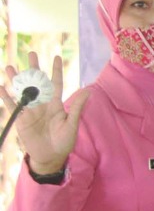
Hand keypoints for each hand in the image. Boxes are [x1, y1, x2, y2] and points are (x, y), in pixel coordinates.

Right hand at [1, 52, 88, 174]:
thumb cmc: (64, 141)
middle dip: (34, 68)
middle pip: (37, 83)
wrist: (51, 157)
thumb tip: (88, 91)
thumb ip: (77, 107)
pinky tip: (1, 87)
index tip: (57, 57)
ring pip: (22, 91)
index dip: (56, 70)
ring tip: (10, 67)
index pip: (56, 83)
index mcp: (56, 104)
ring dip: (16, 80)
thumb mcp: (72, 124)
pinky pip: (12, 106)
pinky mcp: (21, 120)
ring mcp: (30, 111)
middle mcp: (42, 104)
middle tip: (31, 53)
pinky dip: (7, 97)